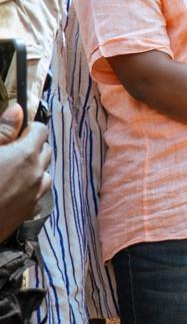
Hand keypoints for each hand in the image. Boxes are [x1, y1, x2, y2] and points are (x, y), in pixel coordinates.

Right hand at [0, 106, 52, 237]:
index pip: (41, 131)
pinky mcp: (28, 213)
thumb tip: (18, 110)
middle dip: (33, 146)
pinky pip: (38, 195)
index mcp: (26, 155)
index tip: (17, 132)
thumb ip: (3, 131)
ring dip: (34, 168)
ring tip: (13, 170)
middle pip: (46, 152)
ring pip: (45, 174)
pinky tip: (13, 190)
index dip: (29, 128)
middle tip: (12, 148)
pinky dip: (31, 188)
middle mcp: (36, 175)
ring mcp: (34, 196)